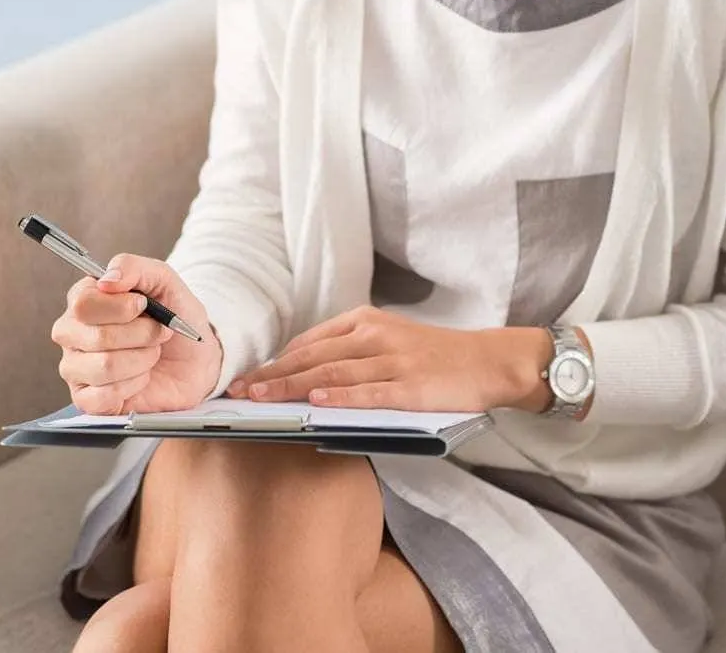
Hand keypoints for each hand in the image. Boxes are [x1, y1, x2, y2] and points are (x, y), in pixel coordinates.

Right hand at [51, 253, 222, 415]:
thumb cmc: (175, 316)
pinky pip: (102, 397)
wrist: (195, 357)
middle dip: (142, 335)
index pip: (83, 303)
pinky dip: (134, 385)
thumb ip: (135, 268)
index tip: (144, 306)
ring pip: (104, 367)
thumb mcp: (164, 280)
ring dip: (142, 360)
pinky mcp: (85, 399)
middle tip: (158, 332)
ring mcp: (75, 367)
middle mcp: (72, 332)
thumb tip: (106, 280)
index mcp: (84, 298)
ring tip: (151, 353)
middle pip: (97, 337)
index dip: (121, 308)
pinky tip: (140, 377)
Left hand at [225, 306, 552, 412]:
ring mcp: (393, 359)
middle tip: (236, 392)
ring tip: (260, 399)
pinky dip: (340, 397)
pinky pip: (368, 392)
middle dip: (271, 375)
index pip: (308, 342)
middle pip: (312, 356)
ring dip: (292, 387)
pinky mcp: (411, 385)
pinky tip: (315, 404)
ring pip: (332, 374)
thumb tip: (304, 380)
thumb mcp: (388, 342)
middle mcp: (375, 335)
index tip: (244, 378)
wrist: (488, 361)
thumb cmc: (435, 357)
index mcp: (366, 321)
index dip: (274, 361)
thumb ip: (350, 354)